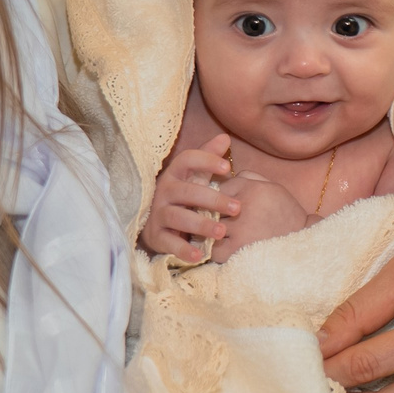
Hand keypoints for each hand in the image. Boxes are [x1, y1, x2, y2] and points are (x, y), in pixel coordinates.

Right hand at [145, 132, 239, 262]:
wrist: (156, 221)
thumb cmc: (184, 195)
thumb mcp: (195, 176)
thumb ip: (208, 157)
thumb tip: (225, 137)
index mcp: (175, 174)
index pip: (187, 159)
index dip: (206, 161)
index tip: (227, 168)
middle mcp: (164, 191)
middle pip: (187, 192)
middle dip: (213, 199)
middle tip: (237, 208)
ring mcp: (158, 214)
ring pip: (178, 217)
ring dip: (201, 224)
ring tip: (221, 232)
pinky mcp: (156, 235)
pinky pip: (169, 242)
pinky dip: (183, 249)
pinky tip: (199, 255)